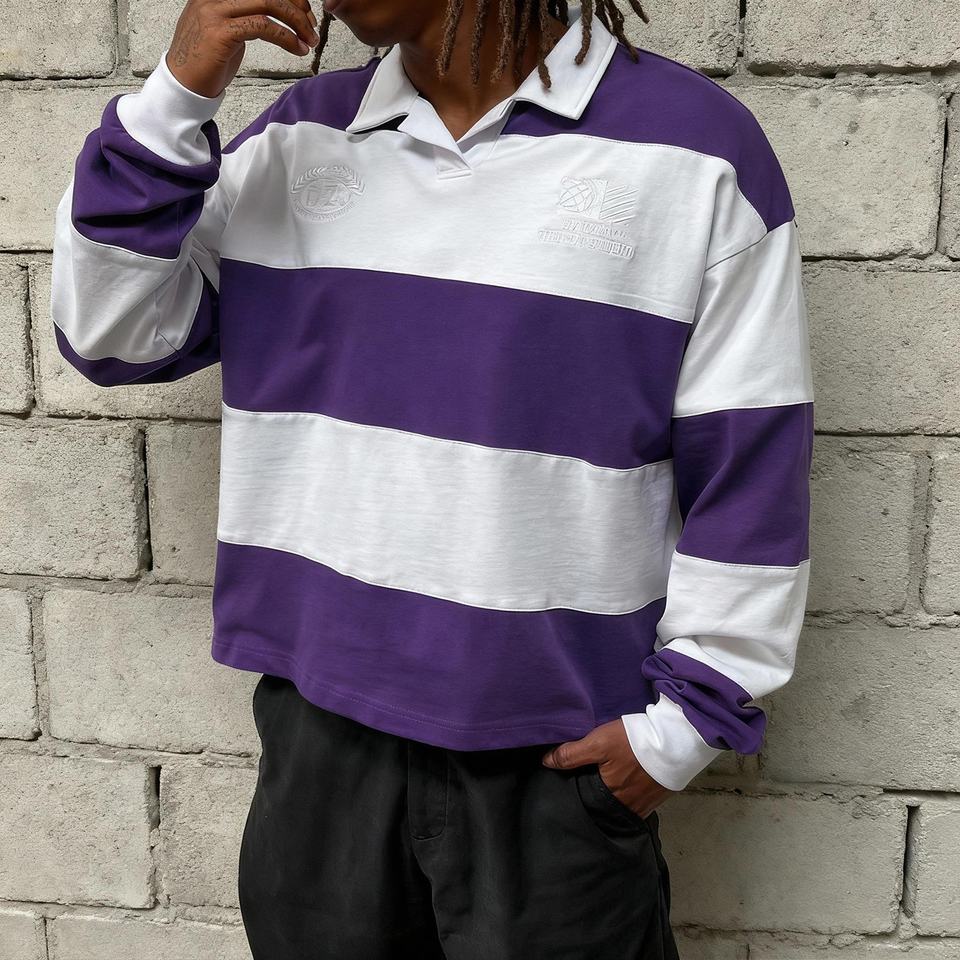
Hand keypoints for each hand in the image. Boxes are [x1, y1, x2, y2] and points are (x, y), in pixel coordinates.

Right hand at [167, 0, 320, 98]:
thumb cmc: (206, 61)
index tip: (305, 12)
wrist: (182, 85)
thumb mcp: (226, 29)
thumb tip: (277, 13)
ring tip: (309, 41)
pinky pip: (264, 27)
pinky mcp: (221, 32)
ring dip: (297, 23)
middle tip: (311, 28)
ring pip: (269, 3)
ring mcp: (215, 11)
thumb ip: (247, 16)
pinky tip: (298, 49)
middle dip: (297, 6)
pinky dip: (287, 38)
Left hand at [541, 718, 676, 818]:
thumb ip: (571, 754)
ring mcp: (644, 805)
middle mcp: (626, 807)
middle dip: (594, 798)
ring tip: (604, 782)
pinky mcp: (656, 798)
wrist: (676, 739)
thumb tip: (546, 762)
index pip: (585, 803)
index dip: (576, 794)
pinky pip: (636, 802)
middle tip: (585, 783)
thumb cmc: (634, 741)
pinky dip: (628, 794)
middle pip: (603, 806)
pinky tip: (625, 781)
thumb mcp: (598, 742)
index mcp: (609, 797)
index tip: (568, 785)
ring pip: (620, 805)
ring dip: (612, 797)